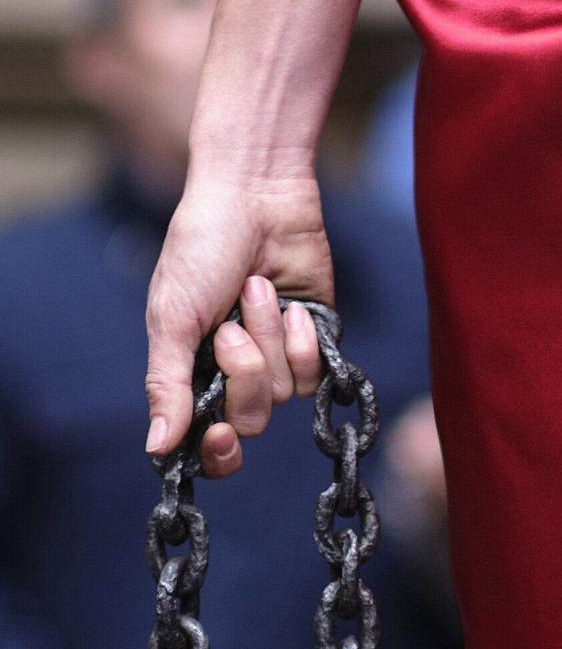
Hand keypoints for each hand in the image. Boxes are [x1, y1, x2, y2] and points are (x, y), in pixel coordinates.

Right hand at [144, 168, 335, 477]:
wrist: (256, 197)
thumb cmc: (201, 249)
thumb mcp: (172, 317)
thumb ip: (166, 385)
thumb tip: (158, 449)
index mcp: (191, 372)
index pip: (207, 443)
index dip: (217, 451)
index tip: (219, 435)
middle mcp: (235, 374)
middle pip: (250, 420)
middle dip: (244, 371)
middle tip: (229, 327)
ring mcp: (277, 359)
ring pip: (284, 394)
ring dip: (269, 339)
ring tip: (256, 291)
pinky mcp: (313, 341)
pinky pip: (316, 374)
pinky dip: (302, 339)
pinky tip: (292, 305)